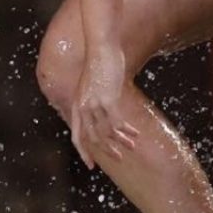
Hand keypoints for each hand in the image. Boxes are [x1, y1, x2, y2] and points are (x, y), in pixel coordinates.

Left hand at [70, 47, 140, 169]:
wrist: (101, 46)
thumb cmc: (98, 63)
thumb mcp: (90, 84)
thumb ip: (92, 98)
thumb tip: (101, 109)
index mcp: (77, 105)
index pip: (77, 136)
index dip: (83, 152)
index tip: (91, 166)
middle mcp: (84, 107)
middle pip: (93, 138)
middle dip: (107, 150)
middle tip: (119, 158)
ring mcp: (95, 104)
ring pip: (107, 131)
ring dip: (121, 141)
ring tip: (132, 147)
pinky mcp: (108, 99)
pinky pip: (117, 121)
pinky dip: (126, 129)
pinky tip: (135, 132)